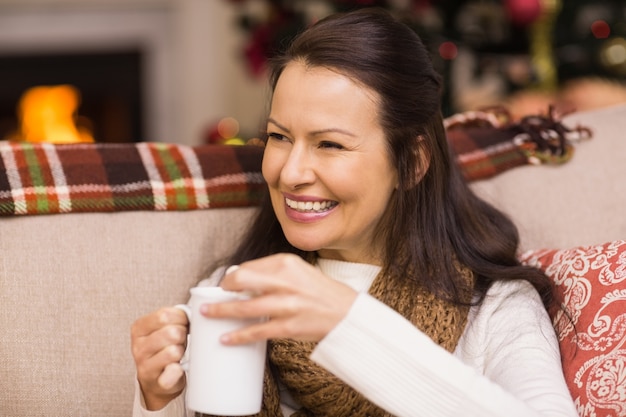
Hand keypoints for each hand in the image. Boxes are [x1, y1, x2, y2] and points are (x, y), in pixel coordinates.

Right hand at [130, 307, 188, 409]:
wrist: (157, 380)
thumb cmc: (163, 348)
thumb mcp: (163, 328)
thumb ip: (174, 317)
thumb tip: (191, 313)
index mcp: (139, 329)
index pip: (164, 315)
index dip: (181, 317)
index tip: (184, 323)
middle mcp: (139, 347)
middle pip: (172, 332)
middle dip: (183, 334)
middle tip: (181, 340)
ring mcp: (145, 366)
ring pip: (174, 351)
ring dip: (182, 351)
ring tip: (178, 353)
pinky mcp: (157, 383)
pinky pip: (173, 373)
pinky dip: (179, 370)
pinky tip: (178, 368)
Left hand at [202, 253, 357, 343]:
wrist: (348, 314)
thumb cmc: (323, 292)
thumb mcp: (301, 271)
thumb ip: (275, 273)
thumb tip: (244, 279)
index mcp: (287, 263)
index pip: (250, 266)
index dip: (233, 276)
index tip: (225, 284)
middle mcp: (286, 281)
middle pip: (243, 281)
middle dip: (223, 289)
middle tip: (211, 297)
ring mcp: (287, 305)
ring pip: (246, 308)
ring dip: (223, 311)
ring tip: (207, 314)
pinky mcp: (289, 326)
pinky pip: (258, 331)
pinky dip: (239, 335)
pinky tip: (226, 338)